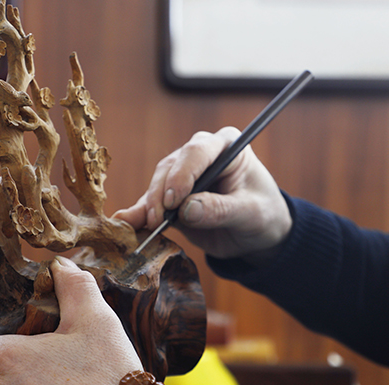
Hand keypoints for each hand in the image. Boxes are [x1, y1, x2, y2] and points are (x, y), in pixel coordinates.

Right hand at [115, 126, 291, 265]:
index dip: (183, 175)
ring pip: (158, 183)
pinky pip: (153, 202)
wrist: (258, 233)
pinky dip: (140, 214)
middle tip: (157, 218)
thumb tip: (187, 210)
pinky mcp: (172, 196)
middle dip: (160, 193)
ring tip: (142, 226)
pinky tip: (127, 224)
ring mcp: (184, 174)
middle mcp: (201, 154)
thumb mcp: (250, 213)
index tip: (174, 200)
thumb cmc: (262, 214)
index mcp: (226, 146)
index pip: (198, 152)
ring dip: (148, 204)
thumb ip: (221, 210)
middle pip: (172, 167)